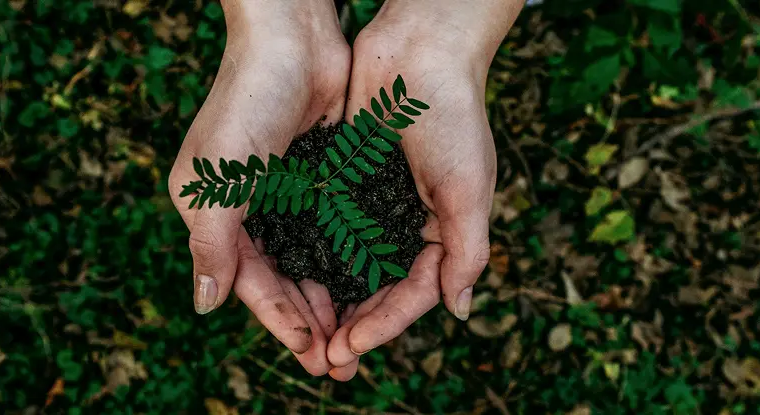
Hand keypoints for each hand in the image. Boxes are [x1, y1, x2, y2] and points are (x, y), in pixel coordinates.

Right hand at [168, 0, 349, 375]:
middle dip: (309, 321)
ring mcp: (285, 193)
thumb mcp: (219, 180)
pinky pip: (333, 230)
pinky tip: (369, 286)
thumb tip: (204, 306)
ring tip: (357, 337)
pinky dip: (347, 260)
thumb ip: (212, 244)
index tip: (310, 351)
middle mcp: (247, 207)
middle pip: (281, 278)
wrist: (292, 38)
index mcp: (213, 211)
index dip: (278, 319)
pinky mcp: (318, 176)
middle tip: (340, 362)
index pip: (248, 280)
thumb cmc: (246, 102)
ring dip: (331, 298)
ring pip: (310, 260)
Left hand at [324, 0, 524, 380]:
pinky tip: (290, 279)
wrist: (419, 51)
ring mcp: (374, 204)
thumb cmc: (453, 117)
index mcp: (442, 231)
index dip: (384, 325)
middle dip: (355, 325)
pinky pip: (327, 228)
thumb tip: (460, 310)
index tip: (351, 347)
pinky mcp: (345, 182)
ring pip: (349, 266)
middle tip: (325, 358)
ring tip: (306, 332)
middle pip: (378, 289)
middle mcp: (406, 224)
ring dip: (330, 301)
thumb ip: (467, 250)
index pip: (413, 293)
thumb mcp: (469, 188)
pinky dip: (313, 256)